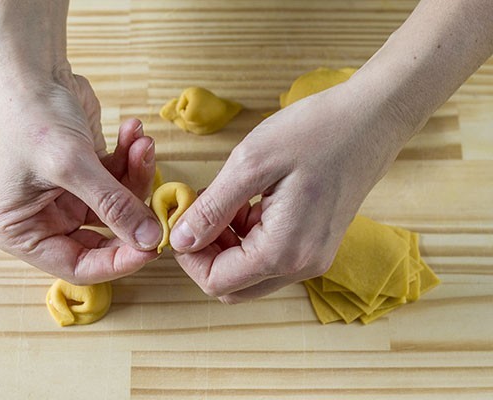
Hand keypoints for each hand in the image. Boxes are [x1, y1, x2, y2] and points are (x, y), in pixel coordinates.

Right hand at [0, 65, 160, 283]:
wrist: (31, 68)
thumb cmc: (32, 115)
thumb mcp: (71, 164)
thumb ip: (113, 206)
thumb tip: (151, 240)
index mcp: (22, 232)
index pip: (77, 266)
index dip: (117, 261)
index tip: (153, 247)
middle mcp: (43, 220)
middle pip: (104, 239)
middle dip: (134, 214)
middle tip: (161, 202)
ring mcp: (68, 199)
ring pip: (119, 207)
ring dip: (136, 176)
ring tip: (142, 145)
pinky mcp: (87, 177)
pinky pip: (119, 181)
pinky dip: (131, 159)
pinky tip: (134, 131)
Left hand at [170, 78, 411, 302]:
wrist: (373, 118)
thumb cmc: (316, 131)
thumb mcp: (251, 164)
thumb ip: (212, 209)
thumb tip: (181, 240)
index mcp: (284, 252)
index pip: (217, 282)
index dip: (189, 257)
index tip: (180, 220)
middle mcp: (302, 266)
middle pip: (233, 286)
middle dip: (206, 253)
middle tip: (198, 212)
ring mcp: (312, 257)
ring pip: (249, 272)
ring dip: (226, 244)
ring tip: (222, 199)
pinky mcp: (316, 243)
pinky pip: (270, 255)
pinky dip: (247, 235)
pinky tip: (246, 200)